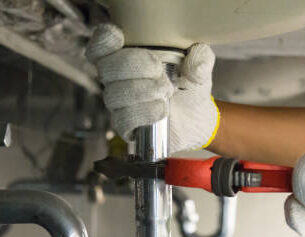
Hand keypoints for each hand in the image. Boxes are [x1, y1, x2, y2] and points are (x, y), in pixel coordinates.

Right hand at [86, 24, 219, 153]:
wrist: (197, 120)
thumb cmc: (191, 89)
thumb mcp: (199, 68)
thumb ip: (200, 58)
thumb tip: (196, 60)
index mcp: (128, 57)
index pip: (101, 48)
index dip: (103, 41)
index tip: (119, 37)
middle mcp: (118, 80)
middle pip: (106, 68)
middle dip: (134, 66)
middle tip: (161, 73)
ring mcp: (120, 105)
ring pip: (114, 95)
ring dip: (142, 91)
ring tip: (166, 92)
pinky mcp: (126, 127)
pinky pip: (122, 120)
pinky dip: (143, 113)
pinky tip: (162, 110)